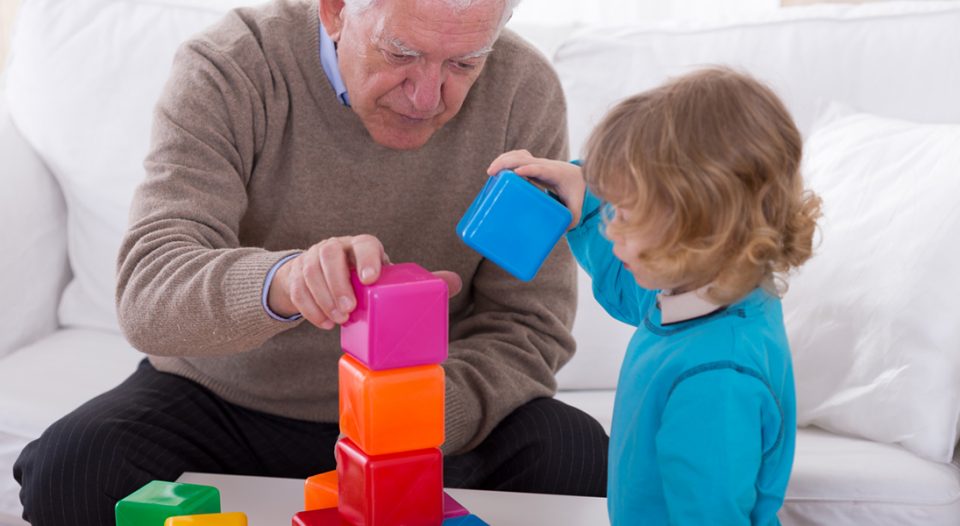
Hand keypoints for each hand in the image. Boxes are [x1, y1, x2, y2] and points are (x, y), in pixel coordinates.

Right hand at [268, 235, 462, 329]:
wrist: (322, 274)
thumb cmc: (363, 276)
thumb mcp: (386, 275)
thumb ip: (417, 280)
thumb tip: (456, 283)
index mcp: (361, 245)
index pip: (364, 243)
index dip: (367, 258)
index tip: (370, 280)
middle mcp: (335, 247)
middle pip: (330, 257)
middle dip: (338, 284)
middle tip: (349, 310)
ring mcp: (312, 259)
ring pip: (310, 272)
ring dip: (323, 298)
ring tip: (338, 320)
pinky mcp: (296, 276)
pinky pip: (298, 289)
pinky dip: (310, 309)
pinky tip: (324, 324)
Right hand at [487, 150, 585, 228]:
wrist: (577, 177)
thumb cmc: (575, 192)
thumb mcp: (575, 209)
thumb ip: (570, 220)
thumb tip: (560, 233)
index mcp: (555, 174)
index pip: (541, 168)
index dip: (530, 168)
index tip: (518, 172)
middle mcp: (545, 165)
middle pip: (524, 158)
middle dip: (507, 162)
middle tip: (491, 173)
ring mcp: (537, 163)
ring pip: (519, 155)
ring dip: (504, 159)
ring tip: (491, 171)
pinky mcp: (532, 165)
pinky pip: (517, 157)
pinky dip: (506, 160)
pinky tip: (497, 169)